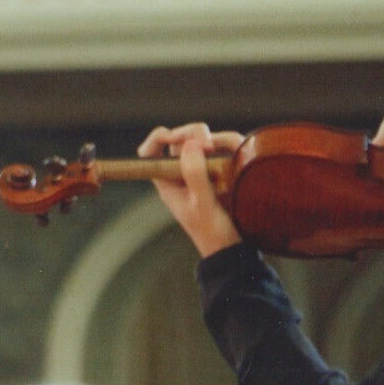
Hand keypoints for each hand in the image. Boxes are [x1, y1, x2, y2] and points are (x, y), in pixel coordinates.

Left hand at [137, 123, 244, 257]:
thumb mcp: (203, 203)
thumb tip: (190, 144)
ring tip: (221, 148)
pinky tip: (231, 152)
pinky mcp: (218, 174)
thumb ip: (195, 174)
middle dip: (191, 135)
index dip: (158, 138)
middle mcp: (180, 175)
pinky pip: (217, 152)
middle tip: (209, 145)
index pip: (150, 153)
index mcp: (167, 182)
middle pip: (178, 141)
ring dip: (209, 140)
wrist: (232, 249)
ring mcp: (199, 173)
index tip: (174, 137)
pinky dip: (224, 147)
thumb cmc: (212, 231)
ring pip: (199, 143)